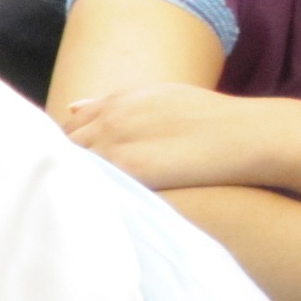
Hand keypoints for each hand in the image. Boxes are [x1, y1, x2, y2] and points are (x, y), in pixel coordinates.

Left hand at [62, 84, 289, 192]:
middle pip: (63, 144)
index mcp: (117, 101)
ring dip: (65, 177)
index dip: (63, 145)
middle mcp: (111, 118)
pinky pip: (90, 181)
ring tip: (65, 198)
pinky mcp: (129, 168)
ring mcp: (116, 143)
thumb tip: (73, 107)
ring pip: (70, 162)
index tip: (61, 162)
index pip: (70, 124)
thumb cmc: (209, 120)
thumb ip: (112, 103)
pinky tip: (82, 204)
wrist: (246, 134)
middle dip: (56, 161)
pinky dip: (82, 189)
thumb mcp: (158, 97)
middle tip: (55, 184)